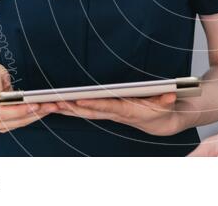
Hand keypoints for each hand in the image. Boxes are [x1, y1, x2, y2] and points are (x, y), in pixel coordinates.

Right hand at [0, 64, 56, 133]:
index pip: (3, 113)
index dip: (20, 110)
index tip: (36, 105)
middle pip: (15, 120)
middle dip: (35, 113)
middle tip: (53, 105)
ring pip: (20, 123)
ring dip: (38, 115)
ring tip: (53, 106)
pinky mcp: (4, 125)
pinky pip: (21, 122)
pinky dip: (34, 116)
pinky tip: (45, 109)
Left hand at [55, 93, 180, 135]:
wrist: (162, 123)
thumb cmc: (162, 110)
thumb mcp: (167, 104)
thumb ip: (166, 99)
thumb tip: (170, 94)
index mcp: (127, 110)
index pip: (106, 106)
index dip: (92, 104)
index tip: (78, 100)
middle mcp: (114, 113)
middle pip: (89, 111)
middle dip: (70, 108)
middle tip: (53, 103)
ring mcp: (109, 113)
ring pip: (84, 113)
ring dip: (66, 109)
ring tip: (48, 104)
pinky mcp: (106, 112)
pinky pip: (86, 112)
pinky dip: (72, 109)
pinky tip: (59, 105)